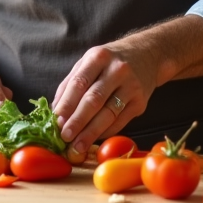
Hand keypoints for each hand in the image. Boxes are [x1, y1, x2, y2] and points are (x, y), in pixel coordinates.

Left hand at [51, 37, 160, 158]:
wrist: (147, 55)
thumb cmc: (110, 61)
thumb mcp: (89, 62)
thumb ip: (71, 84)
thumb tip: (55, 112)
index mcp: (98, 57)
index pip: (79, 83)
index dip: (67, 104)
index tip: (56, 121)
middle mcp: (117, 70)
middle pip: (94, 100)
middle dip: (77, 121)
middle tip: (65, 137)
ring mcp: (131, 87)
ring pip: (108, 114)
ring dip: (91, 133)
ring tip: (77, 146)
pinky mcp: (140, 102)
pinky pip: (120, 122)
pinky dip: (105, 133)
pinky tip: (94, 139)